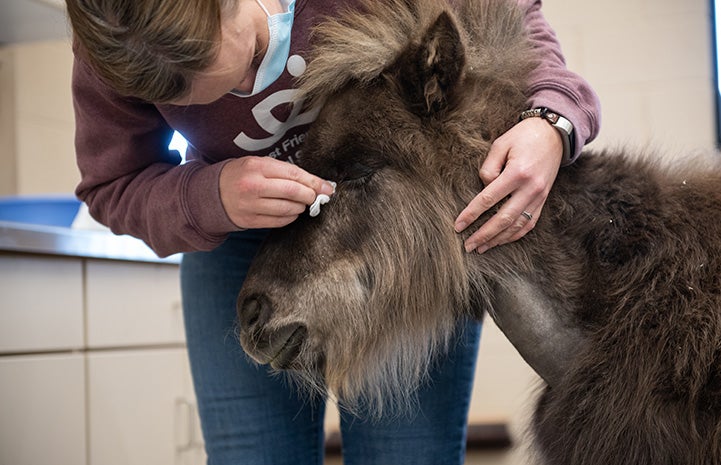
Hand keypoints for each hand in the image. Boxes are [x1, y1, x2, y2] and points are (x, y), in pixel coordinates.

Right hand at [220, 156, 334, 228]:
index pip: (293, 174)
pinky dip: (290, 217)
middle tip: (316, 197)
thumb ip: (284, 171)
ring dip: (301, 208)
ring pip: (288, 209)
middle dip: (310, 196)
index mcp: (257, 166)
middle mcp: (253, 186)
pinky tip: (290, 212)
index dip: (314, 182)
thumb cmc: (242, 175)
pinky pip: (279, 222)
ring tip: (301, 203)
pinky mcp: (250, 221)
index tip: (328, 188)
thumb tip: (316, 183)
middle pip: (293, 192)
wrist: (212, 193)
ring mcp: (250, 205)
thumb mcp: (258, 164)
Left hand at [454, 117, 562, 252]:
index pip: (489, 199)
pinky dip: (515, 235)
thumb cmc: (523, 136)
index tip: (458, 226)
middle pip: (503, 219)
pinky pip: (530, 223)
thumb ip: (488, 168)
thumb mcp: (500, 144)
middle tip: (468, 246)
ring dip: (498, 239)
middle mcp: (531, 188)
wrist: (554, 134)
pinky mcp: (544, 200)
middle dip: (484, 234)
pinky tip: (501, 240)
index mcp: (517, 173)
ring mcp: (539, 196)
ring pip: (517, 226)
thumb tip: (483, 189)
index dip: (472, 214)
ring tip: (481, 248)